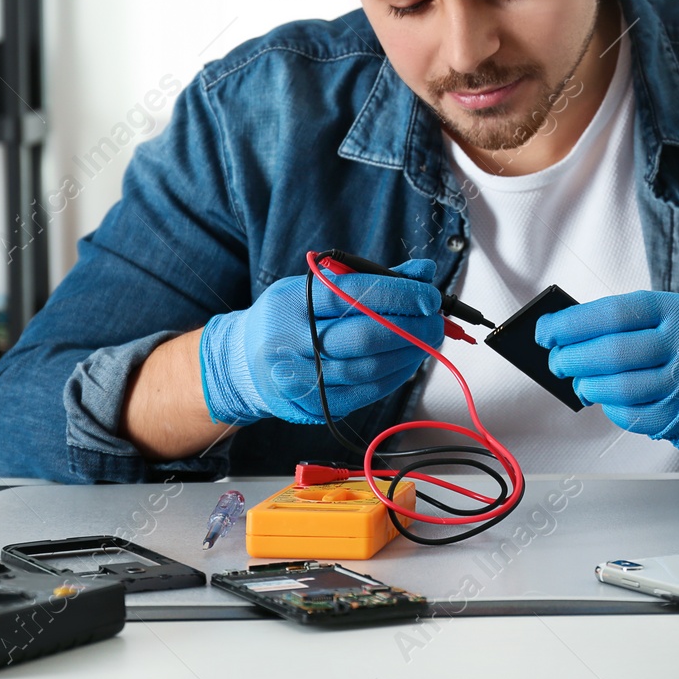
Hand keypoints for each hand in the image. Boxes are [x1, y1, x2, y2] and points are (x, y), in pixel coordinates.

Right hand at [198, 258, 441, 425]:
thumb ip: (368, 278)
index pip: (352, 295)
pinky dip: (394, 376)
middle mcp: (290, 342)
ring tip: (427, 340)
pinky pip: (365, 392)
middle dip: (411, 328)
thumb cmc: (288, 317)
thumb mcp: (315, 286)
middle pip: (363, 337)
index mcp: (291, 302)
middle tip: (435, 321)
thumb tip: (421, 272)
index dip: (397, 294)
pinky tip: (408, 362)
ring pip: (368, 369)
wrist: (243, 362)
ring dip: (409, 354)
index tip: (428, 294)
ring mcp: (299, 379)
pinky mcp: (313, 406)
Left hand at [535, 290, 678, 449]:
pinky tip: (607, 399)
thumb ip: (624, 324)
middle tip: (557, 360)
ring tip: (579, 382)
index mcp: (676, 310)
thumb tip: (566, 335)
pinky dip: (610, 407)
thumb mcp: (668, 319)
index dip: (572, 323)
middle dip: (573, 358)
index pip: (614, 313)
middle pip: (613, 352)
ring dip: (588, 386)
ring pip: (620, 388)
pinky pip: (632, 415)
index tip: (546, 330)